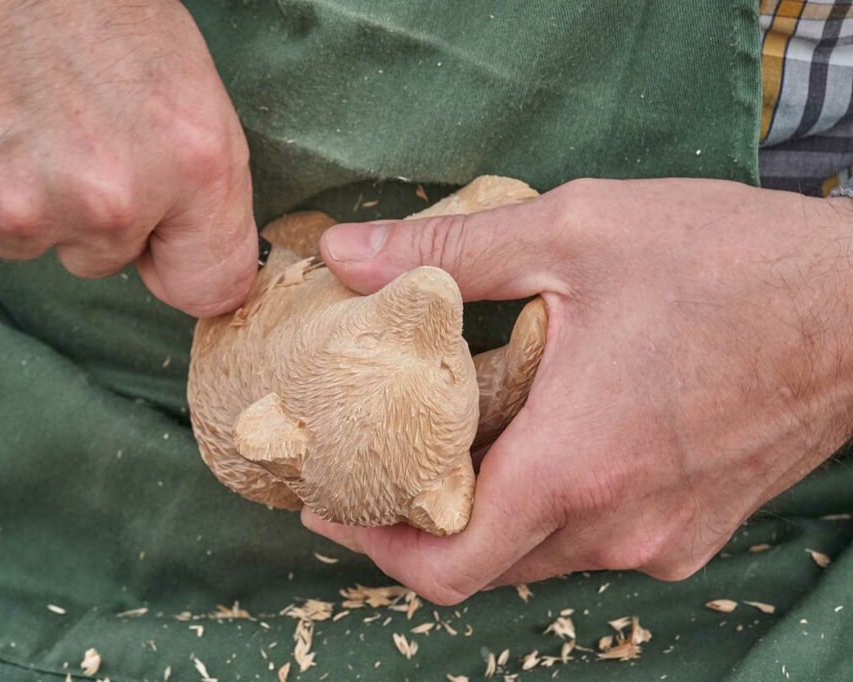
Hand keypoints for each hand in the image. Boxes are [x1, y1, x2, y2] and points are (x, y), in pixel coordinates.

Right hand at [0, 0, 254, 315]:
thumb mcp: (180, 75)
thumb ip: (197, 183)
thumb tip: (184, 257)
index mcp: (189, 162)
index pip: (208, 285)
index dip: (181, 264)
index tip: (164, 247)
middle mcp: (107, 200)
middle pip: (102, 260)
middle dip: (88, 208)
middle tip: (61, 122)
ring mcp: (12, 210)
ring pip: (26, 242)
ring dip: (19, 194)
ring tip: (7, 107)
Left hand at [303, 178, 852, 604]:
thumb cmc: (734, 264)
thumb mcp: (577, 234)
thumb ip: (450, 250)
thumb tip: (346, 256)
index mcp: (576, 464)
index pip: (447, 564)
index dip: (375, 544)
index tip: (332, 504)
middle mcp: (619, 525)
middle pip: (484, 563)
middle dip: (418, 523)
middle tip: (376, 464)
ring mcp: (662, 538)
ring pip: (537, 553)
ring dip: (484, 511)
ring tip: (450, 442)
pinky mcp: (693, 531)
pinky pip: (592, 539)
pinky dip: (546, 505)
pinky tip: (540, 438)